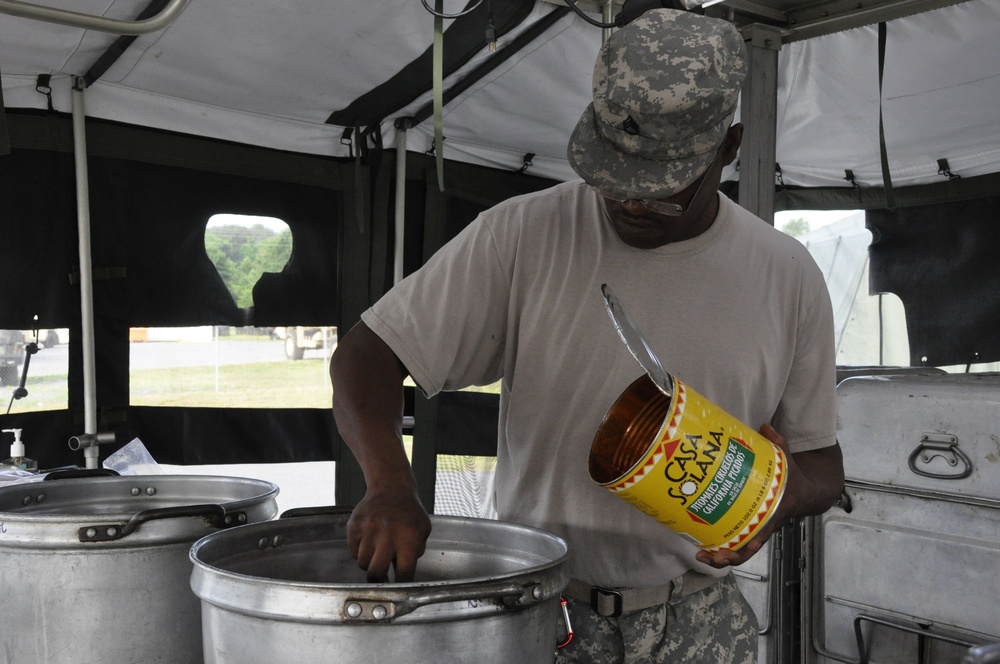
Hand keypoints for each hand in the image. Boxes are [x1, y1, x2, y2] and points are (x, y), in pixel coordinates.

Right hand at [347, 485, 431, 582]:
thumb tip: (405, 578)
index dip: (400, 585)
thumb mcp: (422, 532)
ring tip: (377, 552)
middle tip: (381, 580)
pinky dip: (359, 551)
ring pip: (362, 563)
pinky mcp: (354, 526)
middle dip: (379, 581)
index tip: (398, 591)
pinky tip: (369, 541)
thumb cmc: (409, 513)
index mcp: (408, 539)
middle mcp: (387, 535)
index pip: (403, 573)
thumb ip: (415, 554)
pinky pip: (353, 551)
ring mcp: (369, 530)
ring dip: (369, 563)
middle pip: (376, 573)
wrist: (391, 488)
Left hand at [695, 423, 794, 568]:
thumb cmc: (794, 478)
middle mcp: (764, 527)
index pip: (760, 536)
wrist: (807, 493)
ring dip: (720, 556)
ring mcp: (756, 530)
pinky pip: (736, 542)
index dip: (744, 546)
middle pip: (746, 552)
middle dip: (726, 557)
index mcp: (773, 515)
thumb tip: (765, 425)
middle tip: (706, 556)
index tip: (727, 550)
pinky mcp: (750, 527)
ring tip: (700, 555)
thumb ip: (777, 443)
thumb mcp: (788, 461)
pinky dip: (721, 544)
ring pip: (739, 551)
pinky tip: (702, 542)